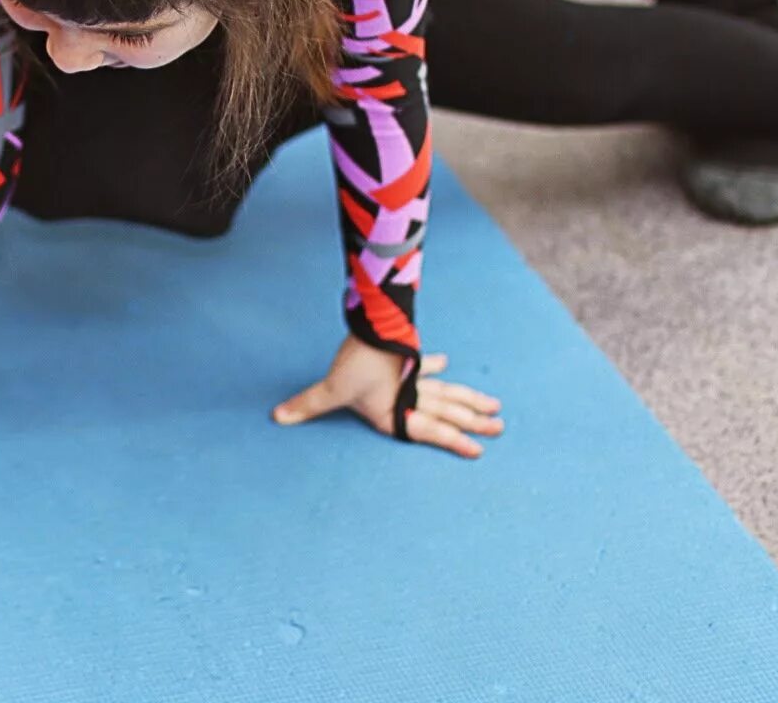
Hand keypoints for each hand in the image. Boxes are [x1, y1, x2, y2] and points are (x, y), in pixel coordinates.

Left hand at [272, 338, 503, 458]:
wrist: (372, 326)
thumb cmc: (356, 362)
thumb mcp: (331, 389)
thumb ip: (308, 405)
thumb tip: (278, 417)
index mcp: (399, 413)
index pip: (432, 432)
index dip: (455, 442)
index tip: (478, 451)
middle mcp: (412, 398)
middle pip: (449, 413)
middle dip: (474, 422)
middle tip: (499, 429)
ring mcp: (415, 377)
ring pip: (450, 392)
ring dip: (470, 400)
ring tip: (494, 408)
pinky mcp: (410, 358)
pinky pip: (428, 366)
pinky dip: (436, 365)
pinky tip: (448, 363)